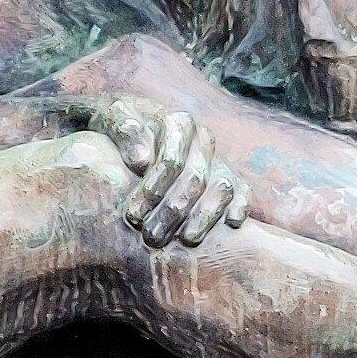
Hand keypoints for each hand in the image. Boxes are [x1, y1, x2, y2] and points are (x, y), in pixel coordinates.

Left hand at [74, 92, 248, 250]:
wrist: (132, 130)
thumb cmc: (120, 126)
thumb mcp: (113, 117)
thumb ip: (124, 130)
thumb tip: (142, 161)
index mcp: (177, 123)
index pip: (171, 159)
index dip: (154, 189)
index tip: (133, 215)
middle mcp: (202, 139)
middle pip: (196, 178)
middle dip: (173, 211)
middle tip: (151, 237)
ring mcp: (217, 159)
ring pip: (222, 187)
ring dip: (205, 217)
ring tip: (186, 240)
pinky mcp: (227, 177)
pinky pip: (242, 191)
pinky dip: (240, 207)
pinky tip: (230, 226)